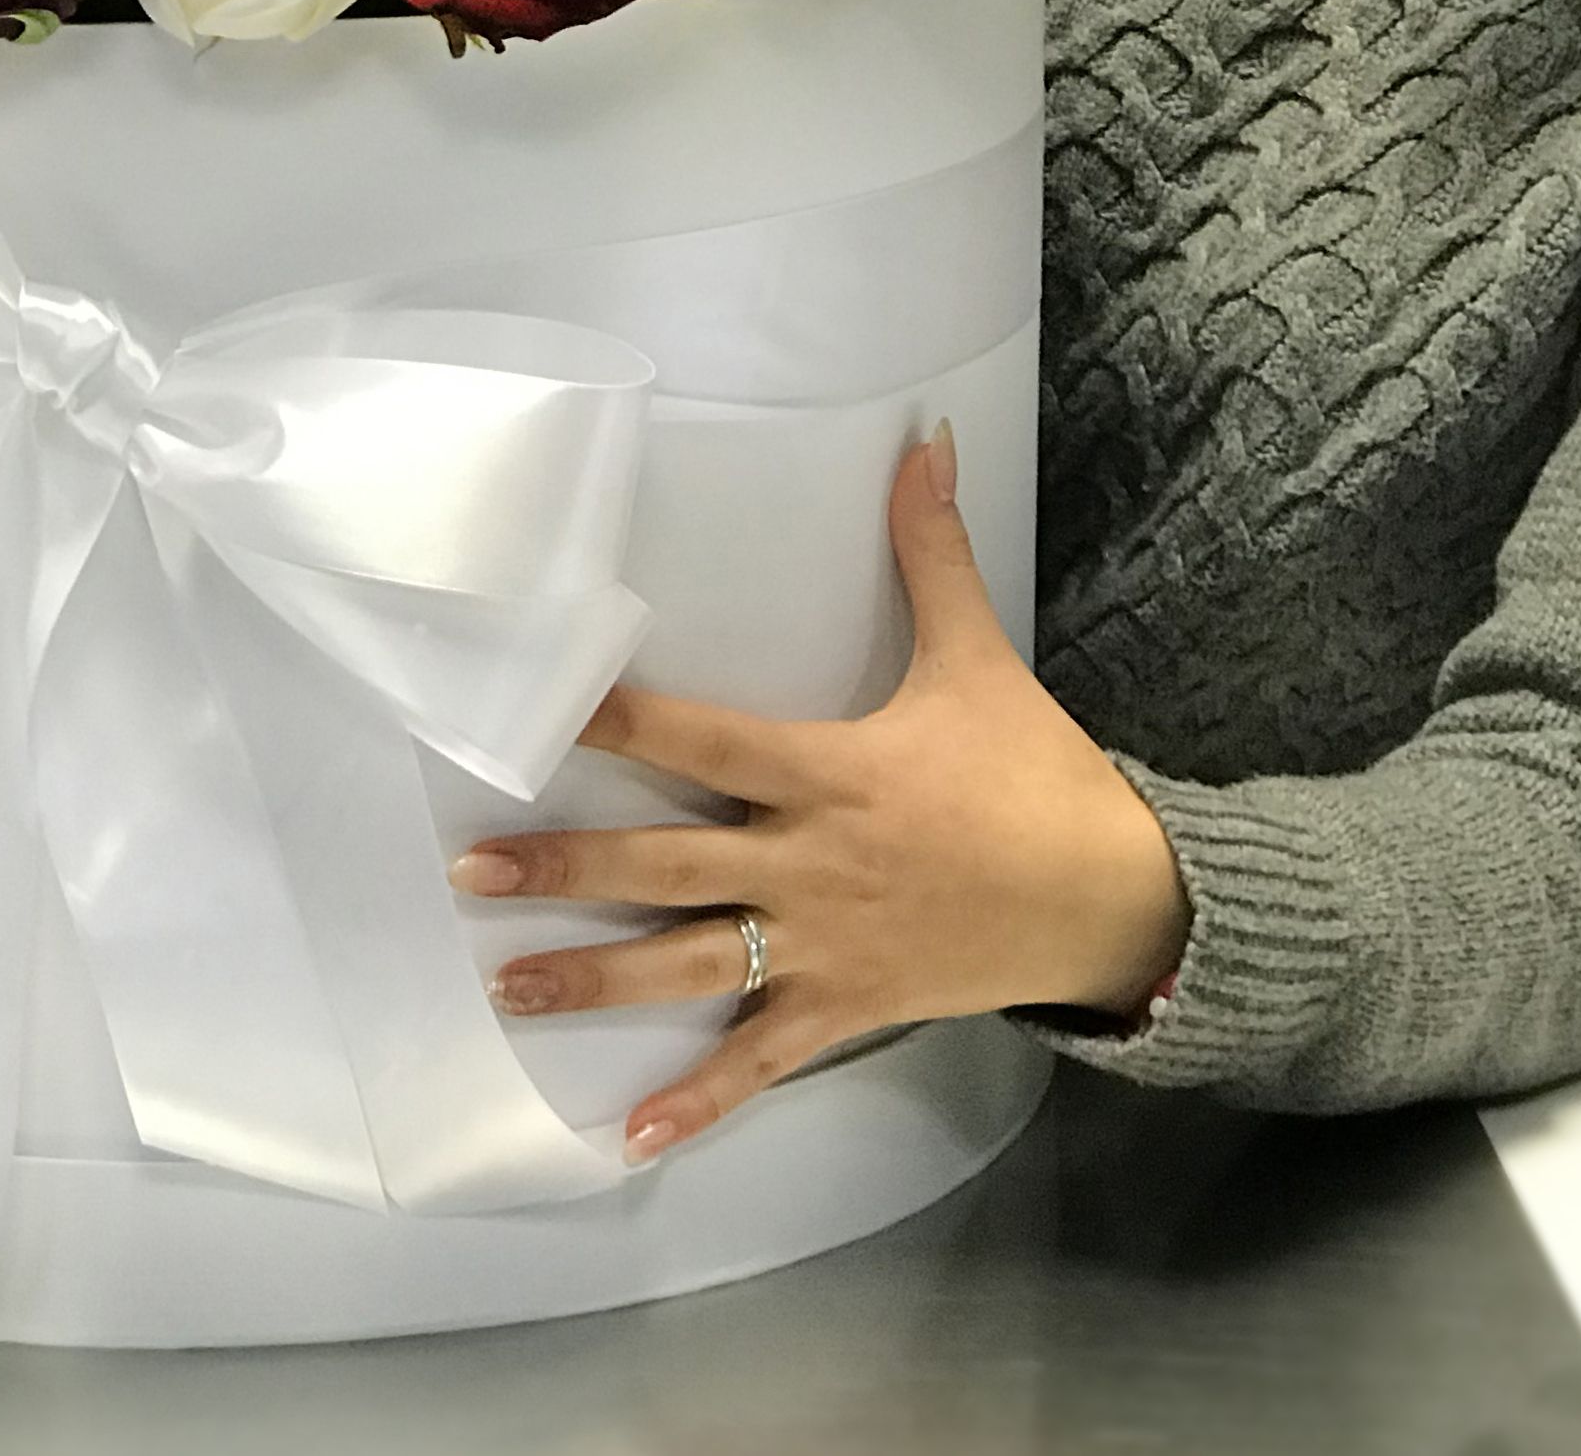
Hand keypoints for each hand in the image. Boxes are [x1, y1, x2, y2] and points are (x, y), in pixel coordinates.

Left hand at [454, 420, 1188, 1160]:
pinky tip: (624, 1140)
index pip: (703, 739)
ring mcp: (823, 945)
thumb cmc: (1033, 775)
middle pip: (668, 865)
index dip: (620, 721)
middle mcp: (809, 863)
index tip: (538, 711)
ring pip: (691, 966)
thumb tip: (924, 439)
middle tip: (469, 871)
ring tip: (505, 988)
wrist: (1111, 899)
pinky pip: (760, 1062)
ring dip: (595, 981)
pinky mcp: (847, 1007)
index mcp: (829, 772)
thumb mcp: (977, 657)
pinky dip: (696, 1105)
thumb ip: (932, 550)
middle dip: (567, 870)